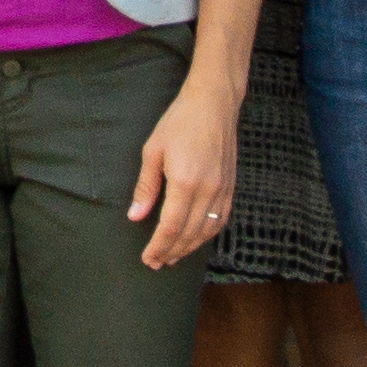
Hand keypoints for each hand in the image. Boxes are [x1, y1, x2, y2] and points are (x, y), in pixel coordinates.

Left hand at [127, 73, 246, 272]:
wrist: (214, 103)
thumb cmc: (179, 122)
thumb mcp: (153, 150)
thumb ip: (146, 187)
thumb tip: (135, 216)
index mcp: (185, 182)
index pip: (171, 227)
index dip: (158, 247)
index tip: (148, 258)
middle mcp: (208, 190)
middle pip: (189, 234)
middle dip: (171, 252)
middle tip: (156, 263)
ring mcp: (223, 189)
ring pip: (207, 231)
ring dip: (190, 248)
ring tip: (173, 256)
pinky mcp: (232, 186)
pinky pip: (221, 220)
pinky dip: (207, 234)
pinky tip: (196, 239)